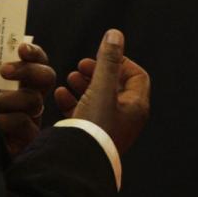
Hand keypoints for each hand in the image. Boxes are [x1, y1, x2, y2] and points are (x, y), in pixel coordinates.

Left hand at [0, 39, 54, 156]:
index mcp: (18, 83)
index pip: (37, 61)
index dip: (34, 52)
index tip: (21, 48)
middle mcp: (28, 100)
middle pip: (46, 77)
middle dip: (29, 70)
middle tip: (4, 70)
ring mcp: (30, 121)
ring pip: (33, 101)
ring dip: (8, 98)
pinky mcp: (25, 141)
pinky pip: (25, 124)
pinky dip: (6, 120)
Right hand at [56, 29, 149, 155]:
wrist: (78, 162)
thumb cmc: (94, 126)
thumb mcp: (101, 88)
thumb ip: (108, 61)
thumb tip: (115, 35)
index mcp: (136, 107)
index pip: (137, 76)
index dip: (121, 62)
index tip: (101, 56)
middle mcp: (126, 118)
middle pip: (116, 86)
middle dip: (97, 72)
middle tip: (80, 66)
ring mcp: (109, 128)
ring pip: (98, 99)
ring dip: (84, 85)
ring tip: (69, 78)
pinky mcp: (92, 135)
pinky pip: (85, 113)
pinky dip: (74, 101)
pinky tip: (60, 94)